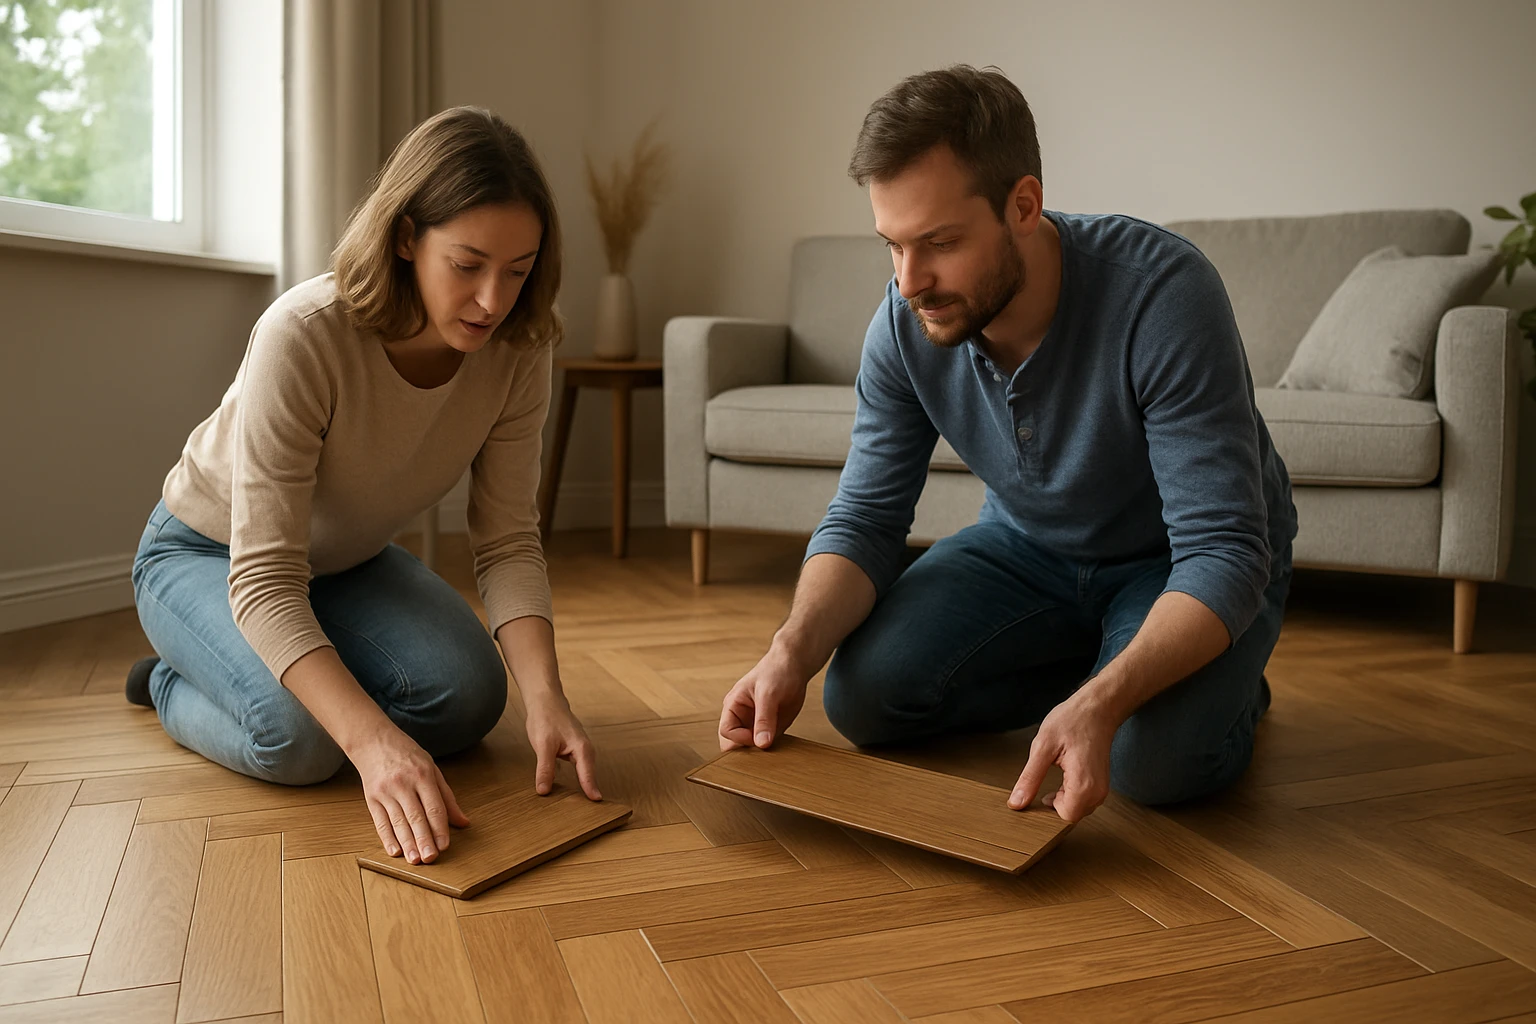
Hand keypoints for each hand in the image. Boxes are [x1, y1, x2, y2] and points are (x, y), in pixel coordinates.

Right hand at [353, 724, 468, 864]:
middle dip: (424, 839)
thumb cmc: (407, 755)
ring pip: (398, 822)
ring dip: (407, 843)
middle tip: (431, 859)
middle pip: (416, 817)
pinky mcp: (371, 798)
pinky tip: (395, 851)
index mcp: (422, 775)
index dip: (439, 828)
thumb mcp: (432, 769)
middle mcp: (403, 784)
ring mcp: (386, 792)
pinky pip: (380, 822)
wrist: (373, 741)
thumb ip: (447, 797)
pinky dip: (387, 838)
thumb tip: (463, 822)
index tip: (444, 845)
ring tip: (415, 860)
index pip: (434, 806)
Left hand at [525, 695, 601, 800]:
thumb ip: (545, 769)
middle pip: (589, 776)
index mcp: (582, 749)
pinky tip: (572, 789)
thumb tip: (544, 791)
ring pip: (584, 773)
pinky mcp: (573, 751)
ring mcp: (580, 750)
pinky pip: (579, 769)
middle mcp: (585, 751)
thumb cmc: (546, 718)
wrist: (545, 700)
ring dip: (584, 787)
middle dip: (589, 793)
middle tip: (591, 814)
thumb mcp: (543, 745)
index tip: (596, 805)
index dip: (591, 790)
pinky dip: (577, 779)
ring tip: (583, 808)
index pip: (587, 775)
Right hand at [719, 646, 808, 750]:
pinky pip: (767, 745)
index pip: (726, 732)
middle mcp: (741, 718)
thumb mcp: (768, 694)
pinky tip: (783, 738)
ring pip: (751, 748)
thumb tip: (761, 744)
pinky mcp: (769, 728)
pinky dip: (774, 747)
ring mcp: (755, 724)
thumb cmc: (776, 671)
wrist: (794, 666)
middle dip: (748, 749)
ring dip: (763, 749)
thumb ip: (764, 719)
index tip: (759, 738)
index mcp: (733, 706)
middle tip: (766, 746)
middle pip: (734, 744)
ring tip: (776, 739)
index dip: (741, 739)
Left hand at [1009, 691, 1119, 822]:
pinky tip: (1063, 775)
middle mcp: (1097, 790)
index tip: (1035, 792)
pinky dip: (1071, 793)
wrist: (1097, 709)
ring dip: (1063, 798)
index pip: (1065, 816)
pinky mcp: (1101, 784)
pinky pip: (1084, 800)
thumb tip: (1016, 802)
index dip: (1047, 808)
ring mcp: (1102, 788)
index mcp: (1083, 783)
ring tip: (1055, 772)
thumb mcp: (1042, 747)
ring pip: (1078, 809)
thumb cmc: (1072, 721)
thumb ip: (1029, 778)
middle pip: (1071, 815)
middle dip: (1054, 803)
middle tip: (1043, 778)